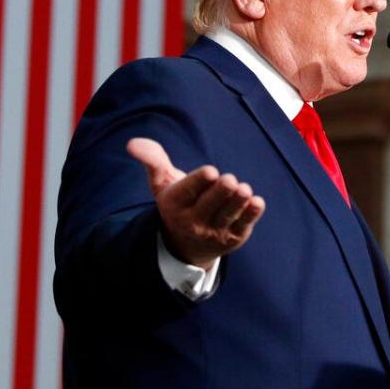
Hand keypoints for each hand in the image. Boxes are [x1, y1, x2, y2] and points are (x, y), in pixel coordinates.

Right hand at [126, 138, 264, 268]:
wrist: (186, 245)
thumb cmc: (178, 202)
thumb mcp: (161, 182)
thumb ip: (153, 160)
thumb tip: (132, 143)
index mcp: (174, 204)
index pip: (188, 192)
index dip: (200, 181)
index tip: (211, 171)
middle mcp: (192, 221)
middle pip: (209, 205)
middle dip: (221, 191)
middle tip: (229, 180)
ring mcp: (214, 232)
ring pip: (227, 215)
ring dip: (238, 202)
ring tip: (244, 189)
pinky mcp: (233, 238)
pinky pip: (243, 225)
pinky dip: (251, 214)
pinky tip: (257, 202)